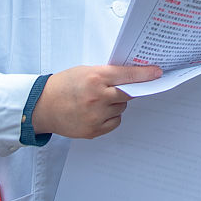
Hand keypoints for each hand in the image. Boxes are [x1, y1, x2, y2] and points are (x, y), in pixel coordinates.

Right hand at [32, 64, 161, 138]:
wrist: (42, 106)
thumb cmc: (63, 85)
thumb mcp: (85, 71)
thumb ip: (107, 74)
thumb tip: (131, 76)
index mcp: (96, 77)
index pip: (127, 75)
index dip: (145, 74)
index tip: (158, 73)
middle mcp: (98, 97)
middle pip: (128, 94)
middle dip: (127, 90)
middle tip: (118, 88)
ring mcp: (96, 115)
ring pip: (121, 108)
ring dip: (116, 104)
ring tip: (97, 100)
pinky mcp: (93, 130)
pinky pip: (115, 122)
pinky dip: (111, 116)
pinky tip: (97, 112)